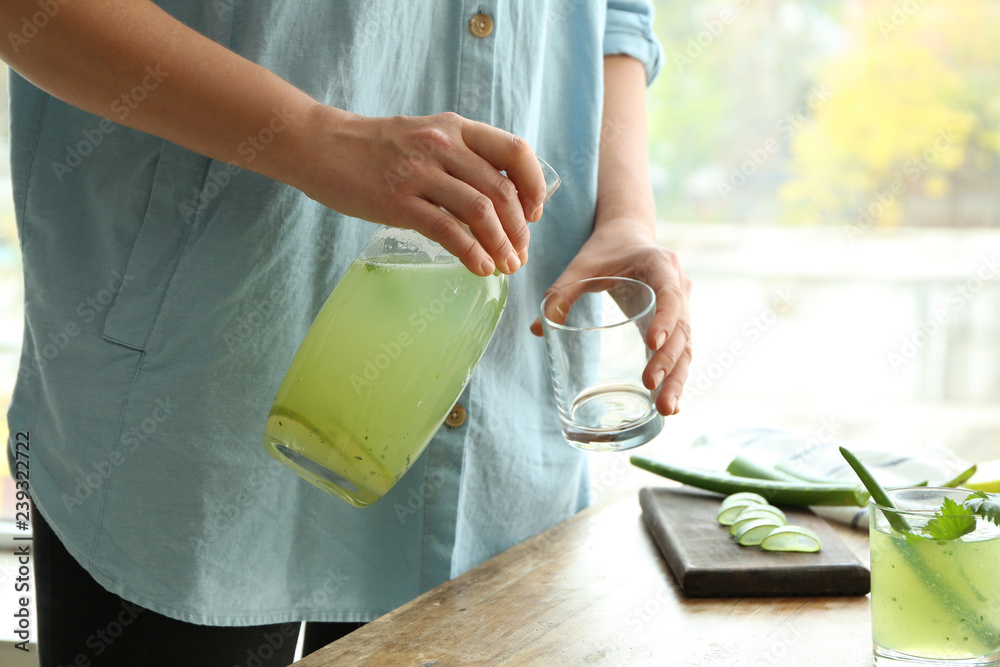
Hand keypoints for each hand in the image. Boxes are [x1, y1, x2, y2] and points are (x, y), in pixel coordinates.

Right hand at [296, 109, 547, 276]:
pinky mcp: (398, 201)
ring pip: (480, 212)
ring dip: (501, 246)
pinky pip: (447, 231)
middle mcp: (443, 145)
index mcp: (456, 128)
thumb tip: (499, 198)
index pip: (515, 151)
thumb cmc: (376, 148)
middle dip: (519, 230)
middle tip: (520, 254)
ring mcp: (420, 173)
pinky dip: (471, 254)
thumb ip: (460, 158)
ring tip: (506, 267)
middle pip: (501, 190)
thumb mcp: (426, 136)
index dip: (534, 186)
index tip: (534, 214)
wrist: (320, 145)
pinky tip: (480, 268)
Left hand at [530, 221, 691, 415]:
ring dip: (677, 378)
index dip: (665, 318)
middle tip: (652, 386)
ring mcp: (682, 307)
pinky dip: (675, 377)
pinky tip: (669, 405)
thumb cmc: (605, 250)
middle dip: (669, 361)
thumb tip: (537, 330)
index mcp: (661, 265)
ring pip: (686, 346)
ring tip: (666, 409)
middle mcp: (680, 286)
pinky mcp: (675, 325)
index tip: (652, 342)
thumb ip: (561, 292)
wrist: (628, 236)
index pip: (670, 294)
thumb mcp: (582, 266)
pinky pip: (681, 352)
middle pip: (682, 328)